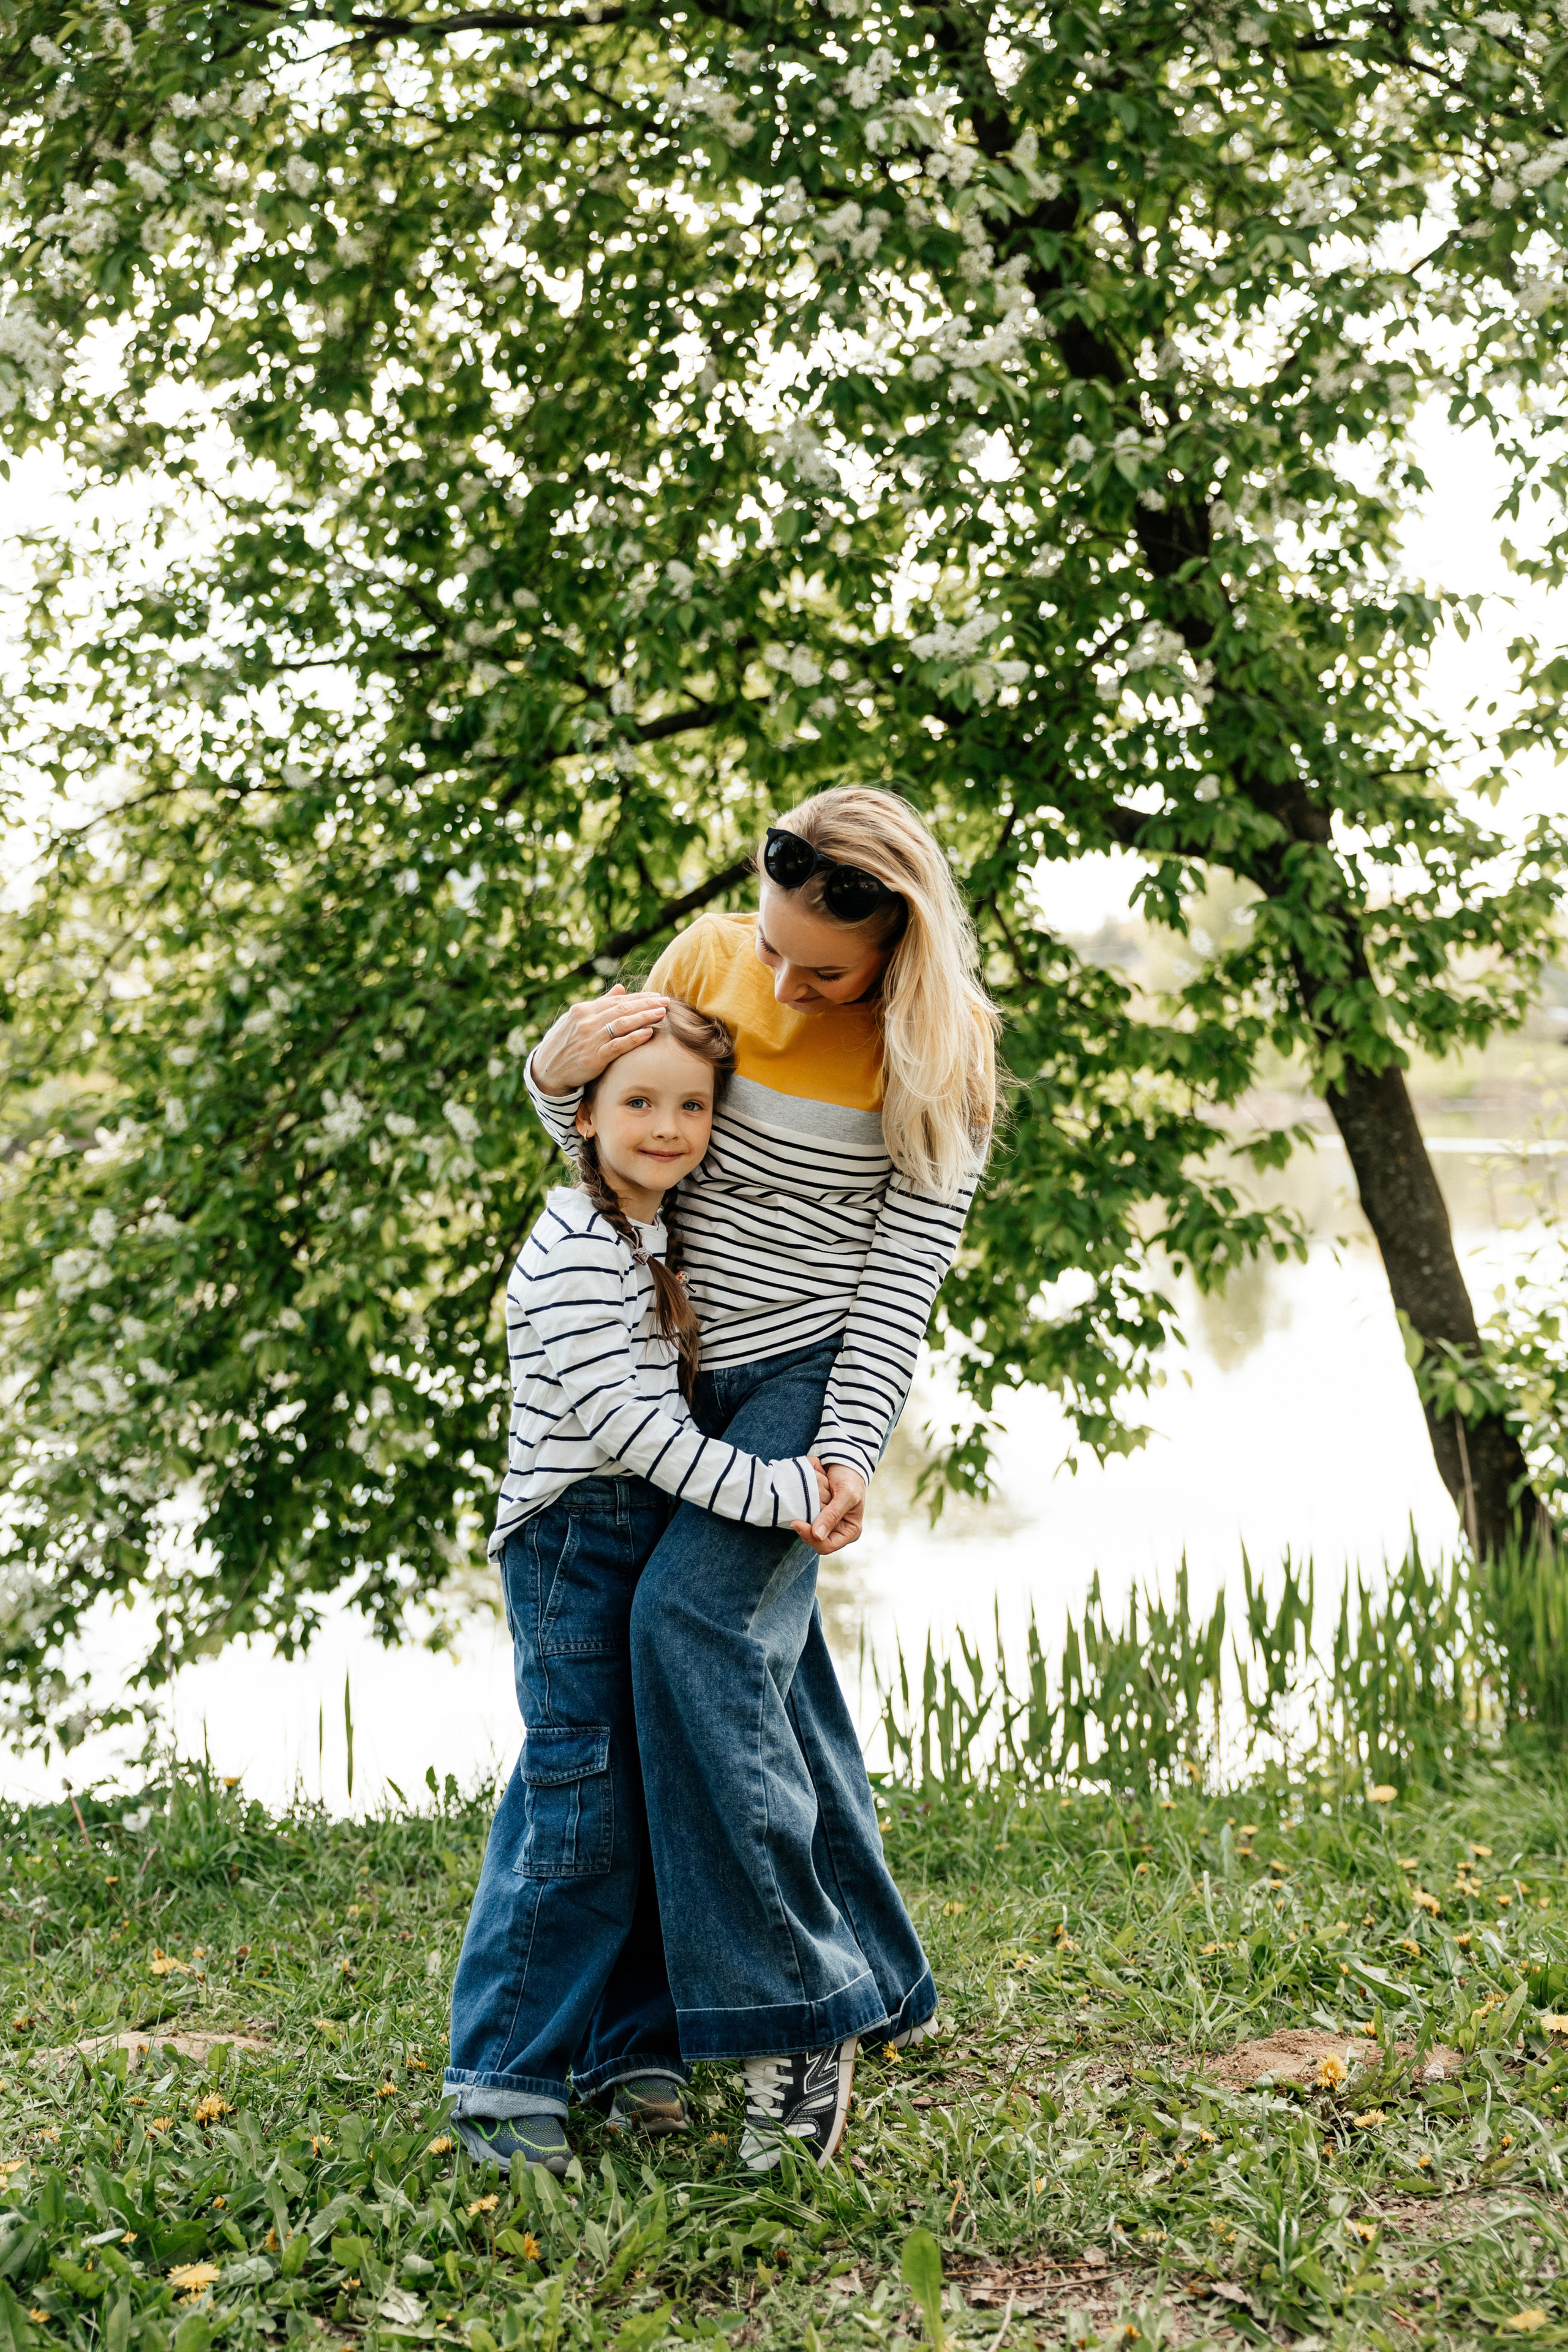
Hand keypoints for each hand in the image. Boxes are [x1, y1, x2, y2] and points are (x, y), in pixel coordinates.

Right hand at [530, 983, 668, 1093]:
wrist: (547, 1069)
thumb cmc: (565, 1043)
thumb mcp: (578, 1019)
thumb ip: (601, 1004)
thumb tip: (621, 988)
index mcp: (583, 1009)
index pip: (616, 1000)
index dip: (639, 997)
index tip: (656, 995)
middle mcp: (586, 1021)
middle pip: (622, 1009)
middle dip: (647, 1004)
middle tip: (666, 1001)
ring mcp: (589, 1039)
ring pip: (622, 1024)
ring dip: (644, 1017)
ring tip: (662, 1013)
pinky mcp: (593, 1058)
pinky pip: (617, 1046)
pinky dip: (634, 1038)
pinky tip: (648, 1032)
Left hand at [790, 1463, 866, 1556]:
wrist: (843, 1463)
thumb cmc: (850, 1479)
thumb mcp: (846, 1495)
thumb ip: (833, 1515)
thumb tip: (817, 1535)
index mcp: (849, 1532)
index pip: (825, 1546)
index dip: (810, 1537)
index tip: (797, 1523)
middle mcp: (837, 1531)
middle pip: (813, 1540)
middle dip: (805, 1527)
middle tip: (798, 1512)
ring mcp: (826, 1524)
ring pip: (806, 1531)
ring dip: (802, 1518)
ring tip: (803, 1503)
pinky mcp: (816, 1515)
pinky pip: (804, 1519)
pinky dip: (801, 1511)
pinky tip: (801, 1501)